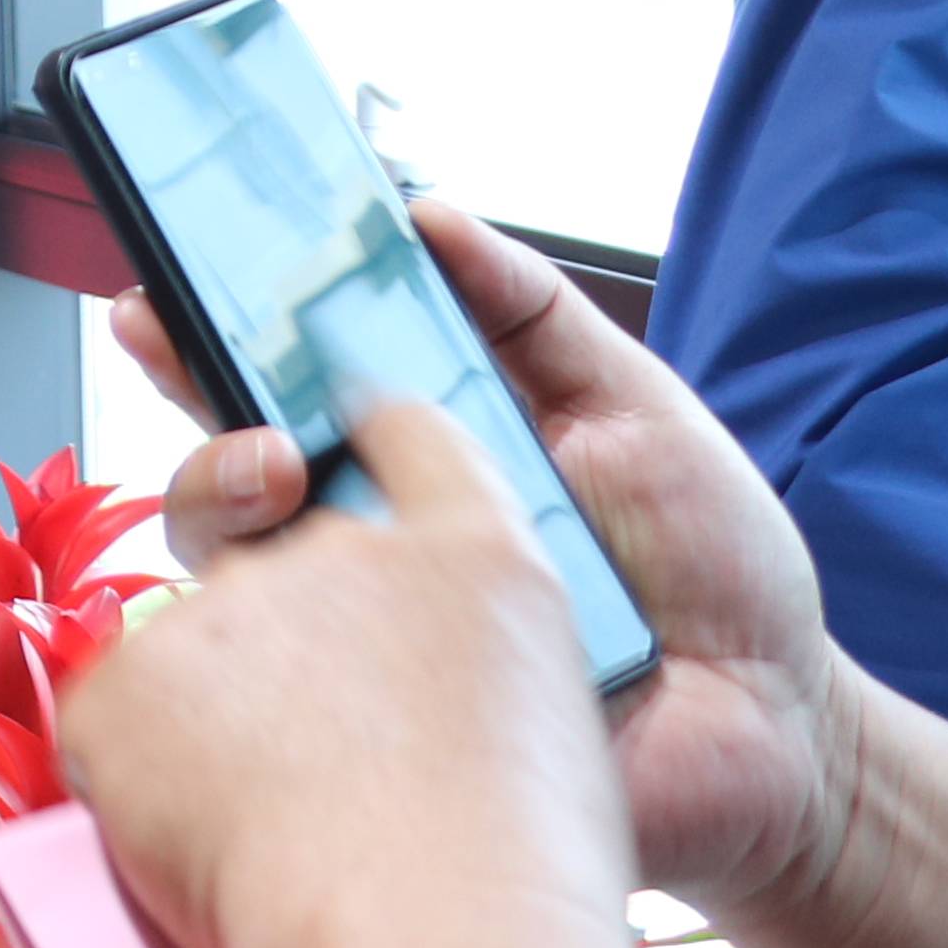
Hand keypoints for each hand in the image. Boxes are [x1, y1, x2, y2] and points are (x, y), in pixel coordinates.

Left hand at [62, 397, 671, 947]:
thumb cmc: (517, 886)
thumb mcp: (555, 739)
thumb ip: (467, 667)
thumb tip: (405, 688)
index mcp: (475, 558)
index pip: (408, 431)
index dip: (365, 434)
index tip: (332, 449)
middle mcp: (340, 548)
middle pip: (281, 561)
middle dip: (287, 651)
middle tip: (334, 773)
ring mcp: (222, 603)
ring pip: (200, 656)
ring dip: (223, 727)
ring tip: (295, 838)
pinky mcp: (123, 676)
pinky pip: (123, 725)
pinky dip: (150, 786)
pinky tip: (218, 851)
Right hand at [105, 195, 857, 920]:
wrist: (783, 732)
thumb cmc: (713, 572)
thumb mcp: (637, 407)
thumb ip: (533, 311)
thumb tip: (425, 212)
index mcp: (413, 462)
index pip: (279, 389)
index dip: (205, 336)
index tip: (164, 290)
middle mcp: (370, 548)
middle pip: (226, 475)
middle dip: (198, 418)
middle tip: (221, 388)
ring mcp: (370, 643)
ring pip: (231, 576)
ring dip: (228, 504)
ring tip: (284, 480)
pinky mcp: (389, 735)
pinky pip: (291, 693)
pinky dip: (287, 642)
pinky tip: (327, 608)